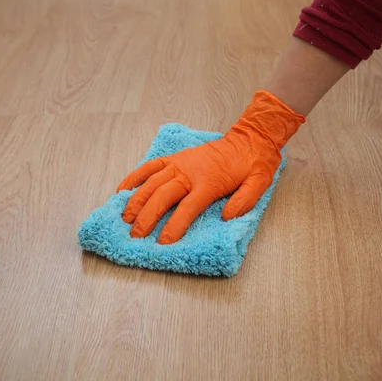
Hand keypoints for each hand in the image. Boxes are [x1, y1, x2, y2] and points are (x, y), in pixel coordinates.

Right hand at [117, 91, 304, 243]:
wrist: (249, 138)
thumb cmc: (254, 164)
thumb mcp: (259, 183)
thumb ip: (244, 201)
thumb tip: (227, 217)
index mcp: (209, 183)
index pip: (186, 209)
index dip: (173, 227)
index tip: (162, 243)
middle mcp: (189, 173)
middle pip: (162, 197)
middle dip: (147, 218)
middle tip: (136, 236)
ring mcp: (179, 164)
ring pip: (151, 182)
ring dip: (136, 200)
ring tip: (125, 218)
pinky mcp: (174, 158)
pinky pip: (150, 166)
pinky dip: (134, 177)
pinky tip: (122, 190)